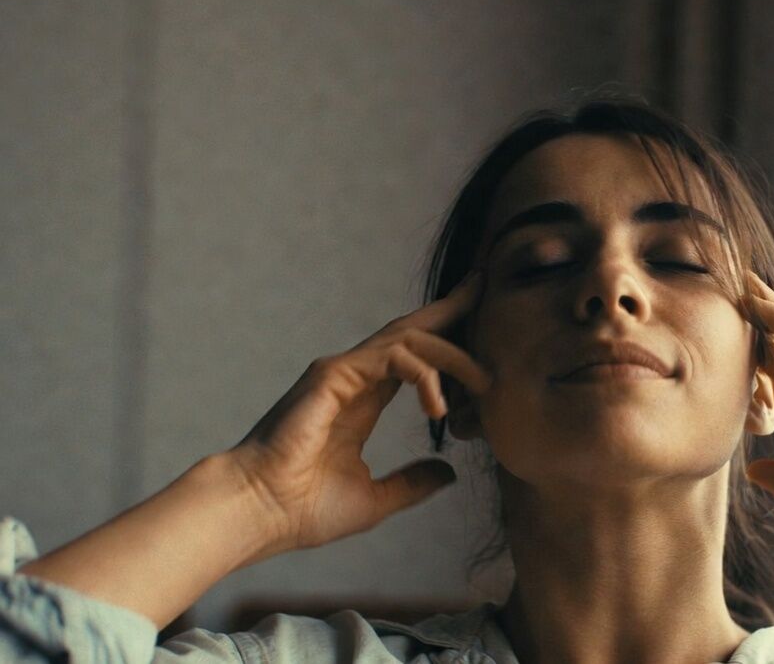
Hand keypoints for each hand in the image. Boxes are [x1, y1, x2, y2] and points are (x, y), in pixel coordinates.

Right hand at [227, 272, 491, 555]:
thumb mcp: (375, 498)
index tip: (479, 327)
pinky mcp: (334, 375)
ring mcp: (343, 372)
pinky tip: (438, 405)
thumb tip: (448, 472)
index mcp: (363, 401)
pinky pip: (394, 358)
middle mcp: (354, 378)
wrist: (259, 513)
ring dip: (453, 354)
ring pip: (410, 338)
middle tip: (486, 289)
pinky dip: (424, 374)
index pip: (413, 357)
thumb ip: (412, 483)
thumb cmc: (302, 509)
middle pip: (412, 329)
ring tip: (484, 382)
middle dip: (451, 309)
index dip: (446, 339)